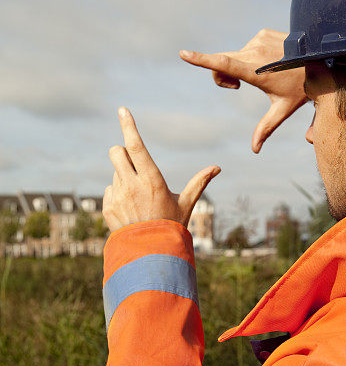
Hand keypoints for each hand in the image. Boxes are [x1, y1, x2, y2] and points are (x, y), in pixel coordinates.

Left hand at [104, 107, 220, 232]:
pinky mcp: (107, 207)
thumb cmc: (172, 227)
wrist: (152, 255)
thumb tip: (216, 168)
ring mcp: (117, 197)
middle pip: (116, 152)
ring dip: (123, 178)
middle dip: (122, 153)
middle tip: (134, 166)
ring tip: (138, 199)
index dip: (128, 126)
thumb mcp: (186, 204)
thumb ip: (199, 183)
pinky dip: (117, 195)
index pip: (136, 146)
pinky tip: (130, 210)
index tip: (122, 110)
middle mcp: (131, 186)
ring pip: (114, 172)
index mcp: (152, 180)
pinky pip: (108, 190)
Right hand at [180, 29, 307, 152]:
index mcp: (254, 71)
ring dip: (240, 68)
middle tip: (237, 89)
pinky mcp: (262, 32)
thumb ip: (266, 128)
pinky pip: (247, 47)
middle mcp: (254, 52)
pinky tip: (270, 62)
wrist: (320, 58)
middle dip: (223, 78)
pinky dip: (251, 57)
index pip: (224, 64)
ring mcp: (258, 39)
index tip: (184, 53)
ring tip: (263, 74)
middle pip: (222, 64)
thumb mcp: (283, 109)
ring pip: (234, 57)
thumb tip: (255, 150)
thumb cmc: (301, 87)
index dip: (202, 60)